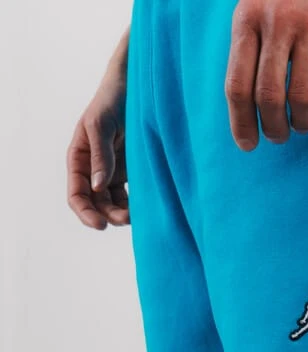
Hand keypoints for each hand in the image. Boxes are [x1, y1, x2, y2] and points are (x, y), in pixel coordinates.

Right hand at [67, 72, 128, 229]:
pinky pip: (131, 194)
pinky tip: (146, 207)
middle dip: (109, 216)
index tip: (100, 225)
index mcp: (79, 158)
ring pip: (115, 203)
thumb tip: (97, 186)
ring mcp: (114, 171)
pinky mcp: (133, 171)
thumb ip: (100, 155)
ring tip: (138, 216)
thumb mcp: (101, 124)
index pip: (76, 194)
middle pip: (97, 203)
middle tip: (128, 219)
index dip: (85, 212)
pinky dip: (136, 204)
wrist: (138, 86)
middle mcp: (94, 169)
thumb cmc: (113, 99)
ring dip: (123, 213)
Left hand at [225, 0, 307, 150]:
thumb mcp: (256, 5)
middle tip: (279, 139)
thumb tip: (247, 101)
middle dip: (272, 127)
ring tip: (303, 126)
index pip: (237, 85)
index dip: (241, 122)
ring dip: (302, 121)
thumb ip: (250, 44)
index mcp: (246, 21)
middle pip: (268, 95)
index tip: (248, 145)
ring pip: (301, 93)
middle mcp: (275, 23)